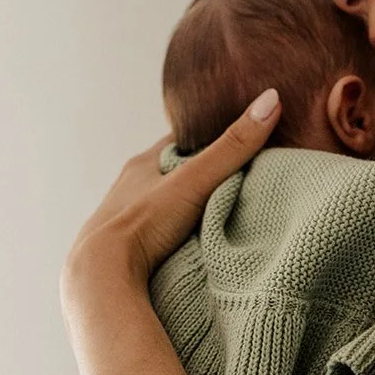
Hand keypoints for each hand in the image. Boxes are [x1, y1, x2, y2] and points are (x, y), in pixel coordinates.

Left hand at [60, 87, 282, 310]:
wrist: (103, 275)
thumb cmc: (144, 223)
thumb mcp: (196, 181)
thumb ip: (233, 147)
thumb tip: (271, 99)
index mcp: (142, 164)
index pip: (179, 142)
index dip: (206, 140)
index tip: (232, 140)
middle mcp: (127, 188)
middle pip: (170, 175)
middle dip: (196, 176)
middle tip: (230, 179)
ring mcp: (122, 220)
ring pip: (160, 206)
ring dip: (182, 209)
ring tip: (212, 215)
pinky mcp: (123, 251)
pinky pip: (153, 236)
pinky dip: (170, 235)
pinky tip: (186, 246)